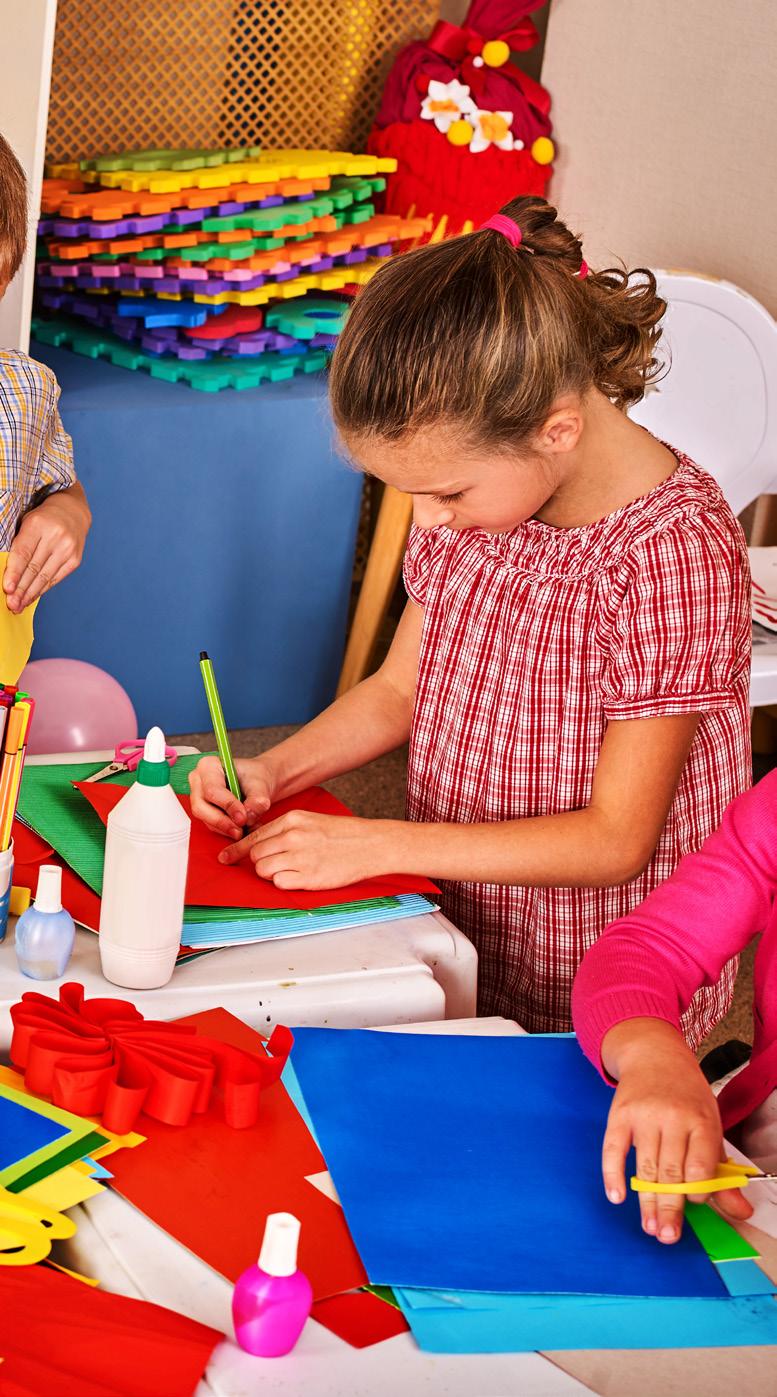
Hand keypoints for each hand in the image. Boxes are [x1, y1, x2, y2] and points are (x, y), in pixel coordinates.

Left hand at [4, 484, 90, 613]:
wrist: (73, 512)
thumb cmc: (43, 519)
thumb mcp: (27, 523)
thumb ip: (19, 545)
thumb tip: (10, 575)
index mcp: (38, 524)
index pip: (24, 553)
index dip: (15, 573)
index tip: (8, 589)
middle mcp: (55, 537)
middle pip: (34, 568)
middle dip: (21, 589)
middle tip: (12, 604)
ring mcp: (68, 549)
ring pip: (45, 577)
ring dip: (30, 594)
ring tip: (19, 606)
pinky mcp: (75, 560)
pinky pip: (55, 579)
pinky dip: (42, 589)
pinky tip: (32, 597)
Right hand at [188, 755, 276, 838]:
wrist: (259, 783)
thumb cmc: (256, 776)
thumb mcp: (261, 784)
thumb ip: (257, 799)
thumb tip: (249, 815)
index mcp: (208, 766)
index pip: (212, 790)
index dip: (227, 805)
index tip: (242, 817)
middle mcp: (199, 781)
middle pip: (201, 807)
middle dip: (222, 822)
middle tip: (240, 829)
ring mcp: (199, 798)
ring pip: (206, 820)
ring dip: (226, 828)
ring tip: (247, 829)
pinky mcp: (205, 812)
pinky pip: (212, 826)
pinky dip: (228, 831)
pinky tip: (243, 829)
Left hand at [218, 810, 394, 888]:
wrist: (370, 844)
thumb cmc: (342, 834)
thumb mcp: (310, 821)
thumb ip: (284, 830)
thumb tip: (258, 843)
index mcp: (292, 819)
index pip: (254, 836)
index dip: (237, 850)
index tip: (225, 858)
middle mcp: (293, 837)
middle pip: (255, 855)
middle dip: (260, 862)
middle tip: (277, 863)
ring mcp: (301, 857)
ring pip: (263, 870)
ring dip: (271, 873)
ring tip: (290, 870)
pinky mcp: (309, 877)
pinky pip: (280, 882)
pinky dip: (284, 882)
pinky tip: (299, 877)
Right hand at [600, 1019, 751, 1242]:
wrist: (655, 1055)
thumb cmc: (687, 1098)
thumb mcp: (710, 1127)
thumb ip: (721, 1174)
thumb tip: (742, 1213)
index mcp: (700, 1119)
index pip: (700, 1164)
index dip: (698, 1190)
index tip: (695, 1203)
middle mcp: (671, 1116)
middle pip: (670, 1171)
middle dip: (669, 1208)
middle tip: (666, 1236)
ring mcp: (643, 1115)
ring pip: (645, 1167)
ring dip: (646, 1201)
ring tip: (649, 1227)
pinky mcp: (618, 1115)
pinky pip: (613, 1150)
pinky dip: (613, 1175)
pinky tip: (616, 1196)